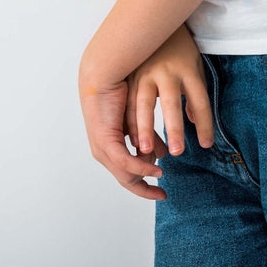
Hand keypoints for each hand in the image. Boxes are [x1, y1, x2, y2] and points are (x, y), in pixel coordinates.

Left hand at [78, 70, 166, 200]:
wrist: (104, 73)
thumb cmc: (121, 90)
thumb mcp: (140, 119)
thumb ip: (149, 137)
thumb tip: (163, 153)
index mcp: (111, 146)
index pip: (127, 174)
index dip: (144, 185)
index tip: (162, 191)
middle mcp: (104, 151)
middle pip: (127, 180)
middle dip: (145, 189)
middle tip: (163, 194)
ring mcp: (102, 149)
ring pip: (127, 174)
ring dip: (147, 173)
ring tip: (162, 170)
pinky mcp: (105, 142)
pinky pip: (126, 163)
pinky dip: (142, 168)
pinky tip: (156, 169)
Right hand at [126, 24, 213, 159]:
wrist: (156, 18)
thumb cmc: (180, 47)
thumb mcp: (195, 66)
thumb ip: (195, 94)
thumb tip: (193, 121)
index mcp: (187, 69)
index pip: (200, 101)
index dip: (204, 124)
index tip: (207, 144)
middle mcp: (166, 72)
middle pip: (171, 102)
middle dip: (173, 129)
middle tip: (177, 152)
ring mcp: (146, 72)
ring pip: (144, 103)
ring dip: (144, 128)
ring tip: (145, 149)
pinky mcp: (131, 75)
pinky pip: (129, 100)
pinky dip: (129, 119)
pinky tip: (131, 136)